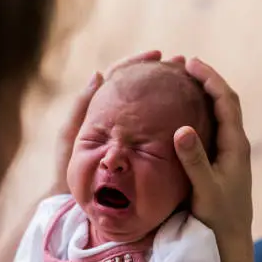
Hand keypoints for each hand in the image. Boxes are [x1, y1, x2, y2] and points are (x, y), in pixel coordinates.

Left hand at [48, 50, 185, 194]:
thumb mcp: (71, 136)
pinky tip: (190, 114)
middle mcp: (121, 122)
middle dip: (163, 74)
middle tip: (182, 64)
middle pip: (143, 90)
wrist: (81, 206)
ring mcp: (134, 139)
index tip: (158, 54)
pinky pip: (161, 134)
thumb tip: (99, 74)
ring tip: (192, 82)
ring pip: (155, 111)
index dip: (139, 64)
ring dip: (172, 93)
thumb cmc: (69, 172)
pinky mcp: (144, 154)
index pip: (122, 78)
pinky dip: (174, 120)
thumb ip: (81, 106)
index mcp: (103, 112)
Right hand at [174, 58, 252, 239]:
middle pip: (225, 102)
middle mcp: (236, 145)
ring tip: (182, 83)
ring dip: (204, 95)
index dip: (210, 78)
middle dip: (207, 81)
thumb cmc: (219, 218)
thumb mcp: (205, 190)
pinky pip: (212, 129)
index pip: (226, 101)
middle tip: (183, 65)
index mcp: (236, 146)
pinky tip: (182, 116)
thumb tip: (181, 129)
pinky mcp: (222, 163)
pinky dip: (200, 114)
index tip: (190, 63)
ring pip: (219, 115)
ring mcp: (230, 154)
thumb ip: (194, 161)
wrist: (231, 241)